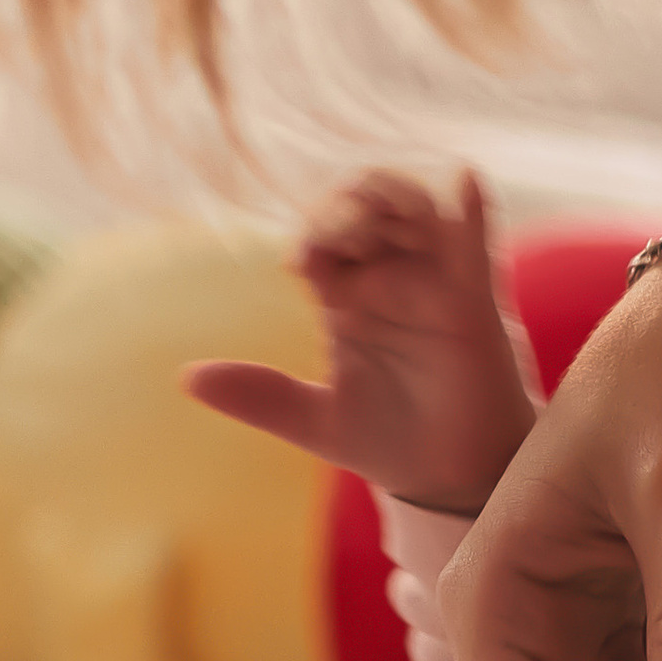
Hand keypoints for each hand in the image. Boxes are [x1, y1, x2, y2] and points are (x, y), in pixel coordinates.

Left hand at [187, 170, 534, 511]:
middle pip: (363, 208)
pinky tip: (461, 181)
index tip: (299, 265)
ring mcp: (432, 283)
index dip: (309, 236)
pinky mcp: (474, 299)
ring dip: (391, 197)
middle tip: (331, 238)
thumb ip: (257, 396)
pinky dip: (470, 209)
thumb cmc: (387, 441)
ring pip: (414, 209)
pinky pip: (475, 242)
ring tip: (369, 217)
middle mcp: (386, 278)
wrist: (448, 480)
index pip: (320, 237)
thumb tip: (186, 379)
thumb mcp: (313, 422)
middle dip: (343, 207)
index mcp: (344, 297)